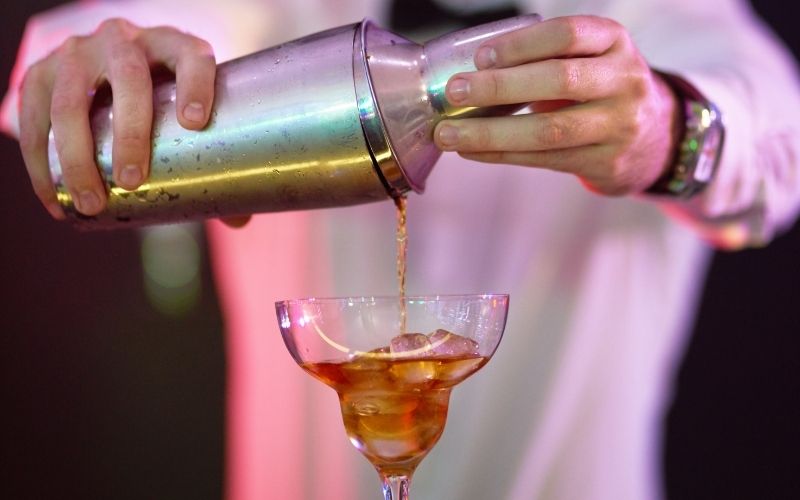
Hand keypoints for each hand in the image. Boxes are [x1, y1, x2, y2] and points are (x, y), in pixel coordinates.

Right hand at [18, 18, 215, 217]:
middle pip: (129, 79)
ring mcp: (80, 52)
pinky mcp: (42, 72)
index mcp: (174, 46)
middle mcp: (126, 40)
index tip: (195, 122)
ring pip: (73, 100)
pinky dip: (41, 161)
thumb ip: (217, 161)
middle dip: (130, 132)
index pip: (191, 56)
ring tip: (92, 201)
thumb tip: (239, 220)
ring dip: (77, 155)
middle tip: (134, 182)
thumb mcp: (189, 117)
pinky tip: (54, 197)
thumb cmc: (163, 104)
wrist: (106, 71)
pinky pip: (34, 117)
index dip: (196, 84)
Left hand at [433, 15, 680, 195]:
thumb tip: (468, 72)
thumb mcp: (588, 59)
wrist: (654, 137)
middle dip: (500, 87)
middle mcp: (623, 80)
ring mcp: (618, 125)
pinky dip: (502, 154)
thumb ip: (543, 59)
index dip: (521, 45)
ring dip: (491, 133)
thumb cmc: (599, 88)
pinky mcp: (605, 161)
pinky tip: (471, 151)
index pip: (567, 34)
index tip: (480, 57)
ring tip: (449, 134)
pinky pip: (544, 159)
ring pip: (549, 130)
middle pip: (559, 80)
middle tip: (455, 91)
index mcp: (614, 42)